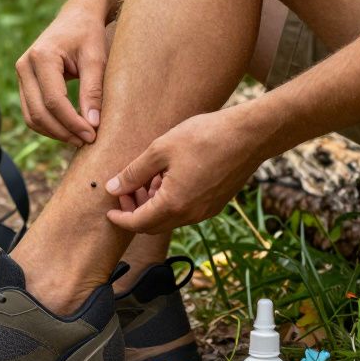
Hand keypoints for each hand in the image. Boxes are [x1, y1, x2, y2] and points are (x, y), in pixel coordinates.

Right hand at [16, 4, 106, 146]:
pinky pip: (31, 111)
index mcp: (42, 56)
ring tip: (79, 138)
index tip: (93, 135)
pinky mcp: (24, 82)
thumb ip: (93, 91)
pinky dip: (48, 125)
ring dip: (54, 132)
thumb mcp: (96, 60)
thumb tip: (92, 125)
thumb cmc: (89, 35)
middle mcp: (25, 65)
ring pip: (32, 116)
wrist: (77, 16)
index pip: (54, 100)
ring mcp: (21, 74)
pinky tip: (69, 128)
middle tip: (87, 140)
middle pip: (39, 112)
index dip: (73, 122)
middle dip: (63, 131)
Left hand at [104, 107, 266, 233]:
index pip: (138, 223)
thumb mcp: (160, 150)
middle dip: (135, 211)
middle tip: (125, 189)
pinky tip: (167, 178)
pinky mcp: (217, 203)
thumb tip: (113, 188)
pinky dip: (171, 201)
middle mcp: (191, 215)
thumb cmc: (205, 137)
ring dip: (153, 205)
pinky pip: (186, 210)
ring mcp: (206, 211)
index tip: (109, 210)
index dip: (120, 218)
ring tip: (146, 179)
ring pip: (170, 218)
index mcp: (173, 204)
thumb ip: (134, 172)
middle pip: (153, 225)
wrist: (250, 135)